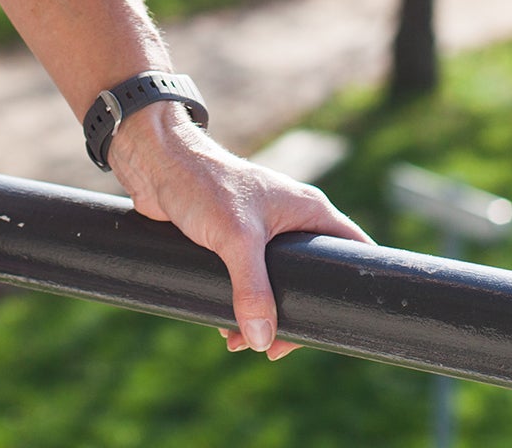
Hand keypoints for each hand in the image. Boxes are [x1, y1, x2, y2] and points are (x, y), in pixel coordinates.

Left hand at [106, 105, 370, 359]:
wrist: (157, 162)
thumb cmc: (204, 184)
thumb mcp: (236, 239)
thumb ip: (252, 289)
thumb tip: (262, 339)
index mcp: (308, 211)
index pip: (353, 249)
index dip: (354, 287)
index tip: (343, 323)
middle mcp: (290, 220)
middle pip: (311, 280)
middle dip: (294, 316)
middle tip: (276, 348)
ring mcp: (262, 231)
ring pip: (275, 285)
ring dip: (262, 317)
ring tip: (239, 342)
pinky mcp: (231, 241)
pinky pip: (247, 282)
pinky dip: (240, 305)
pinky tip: (224, 326)